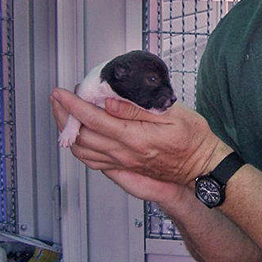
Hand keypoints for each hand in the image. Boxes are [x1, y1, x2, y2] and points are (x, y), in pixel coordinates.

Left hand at [49, 89, 230, 201]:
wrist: (203, 166)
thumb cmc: (194, 138)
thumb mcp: (173, 115)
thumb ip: (138, 109)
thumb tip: (110, 102)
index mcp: (135, 137)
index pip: (93, 120)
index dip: (73, 104)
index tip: (61, 92)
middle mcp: (125, 154)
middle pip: (81, 136)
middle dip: (63, 115)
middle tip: (57, 99)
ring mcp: (123, 164)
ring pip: (83, 151)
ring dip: (67, 132)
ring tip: (63, 114)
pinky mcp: (125, 169)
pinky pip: (93, 162)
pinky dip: (79, 148)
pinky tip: (79, 135)